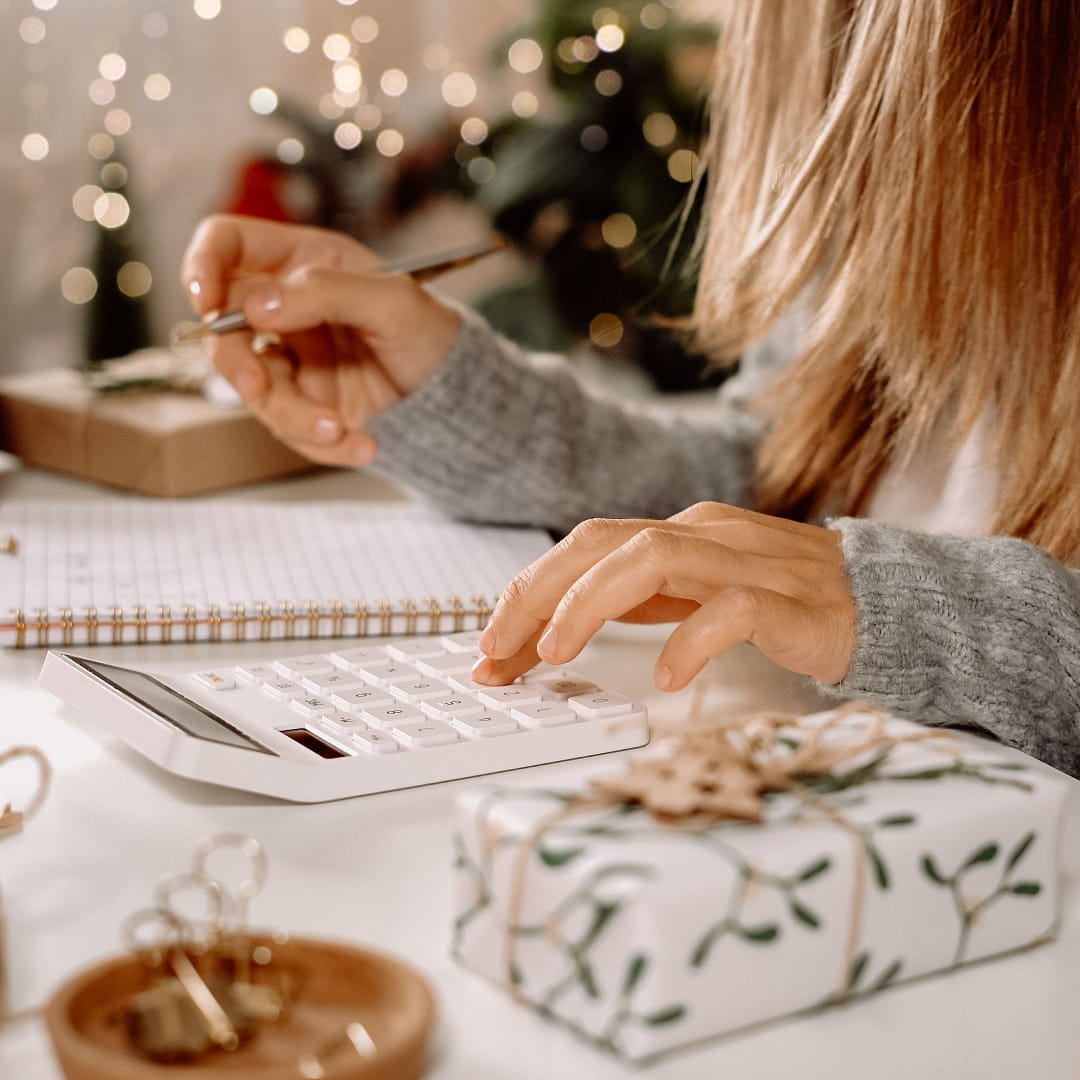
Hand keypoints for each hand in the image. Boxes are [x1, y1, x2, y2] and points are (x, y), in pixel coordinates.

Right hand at [180, 215, 459, 465]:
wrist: (459, 398)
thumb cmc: (433, 335)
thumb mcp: (395, 302)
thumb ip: (327, 292)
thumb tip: (257, 305)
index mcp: (304, 263)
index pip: (229, 245)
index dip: (204, 264)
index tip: (205, 298)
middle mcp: (287, 309)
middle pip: (222, 328)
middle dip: (235, 364)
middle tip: (257, 387)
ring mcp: (292, 360)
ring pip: (253, 389)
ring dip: (293, 416)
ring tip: (341, 429)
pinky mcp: (304, 406)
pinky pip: (288, 429)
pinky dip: (323, 443)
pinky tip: (365, 444)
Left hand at [473, 502, 855, 689]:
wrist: (883, 604)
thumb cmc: (782, 602)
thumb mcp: (693, 596)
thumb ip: (636, 601)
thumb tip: (553, 628)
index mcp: (677, 533)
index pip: (584, 548)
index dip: (527, 592)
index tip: (489, 648)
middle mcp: (704, 535)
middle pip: (601, 542)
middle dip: (537, 595)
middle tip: (497, 653)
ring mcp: (747, 562)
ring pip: (654, 559)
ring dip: (592, 604)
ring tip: (556, 654)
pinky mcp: (789, 601)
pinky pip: (731, 609)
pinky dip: (689, 641)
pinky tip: (664, 677)